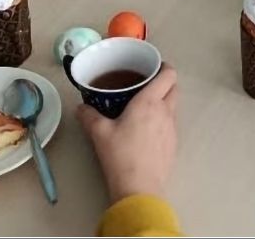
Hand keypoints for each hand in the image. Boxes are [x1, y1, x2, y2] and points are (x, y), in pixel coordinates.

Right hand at [77, 63, 177, 202]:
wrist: (140, 188)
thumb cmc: (120, 155)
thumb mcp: (99, 133)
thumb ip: (89, 116)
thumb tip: (80, 107)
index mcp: (150, 102)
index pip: (169, 74)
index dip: (163, 66)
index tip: (151, 67)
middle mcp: (165, 111)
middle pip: (174, 87)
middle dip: (164, 82)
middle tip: (145, 85)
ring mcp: (172, 128)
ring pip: (173, 105)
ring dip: (164, 101)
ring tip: (144, 106)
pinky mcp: (173, 144)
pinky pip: (171, 123)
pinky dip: (163, 119)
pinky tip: (147, 129)